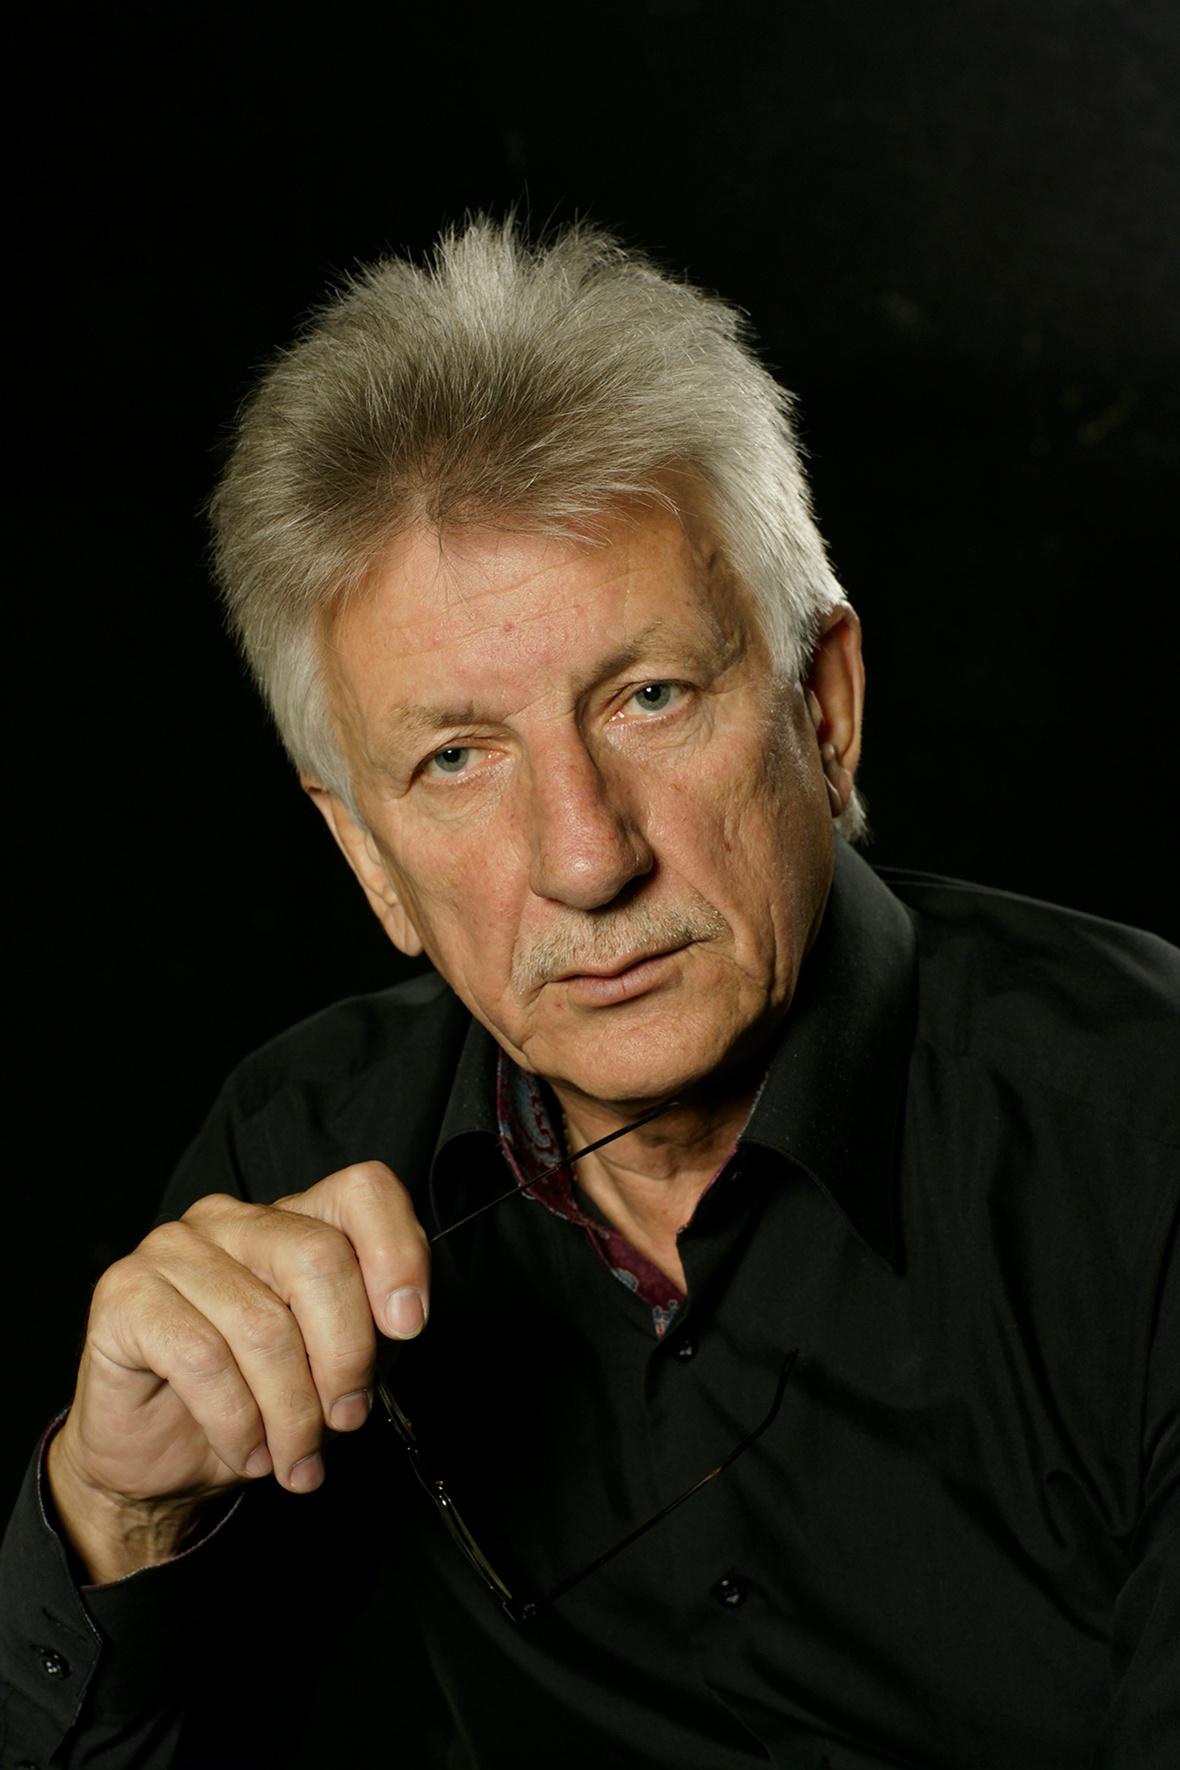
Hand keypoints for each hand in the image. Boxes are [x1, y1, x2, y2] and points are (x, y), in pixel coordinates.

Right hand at [47, 1163, 428, 1580]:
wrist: (158, 1461)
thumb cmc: (252, 1404)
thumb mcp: (333, 1367)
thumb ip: (371, 1332)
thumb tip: (401, 1321)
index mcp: (293, 1220)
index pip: (362, 1192)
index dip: (396, 1253)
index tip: (407, 1327)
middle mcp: (234, 1218)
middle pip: (319, 1258)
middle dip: (345, 1356)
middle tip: (346, 1419)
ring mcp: (174, 1247)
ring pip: (263, 1322)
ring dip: (292, 1412)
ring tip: (296, 1458)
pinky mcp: (125, 1293)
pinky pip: (201, 1357)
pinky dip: (236, 1421)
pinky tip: (247, 1450)